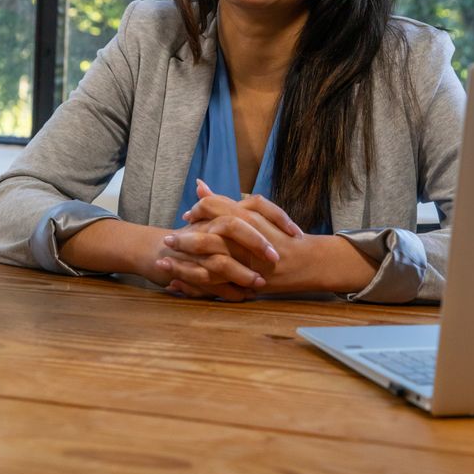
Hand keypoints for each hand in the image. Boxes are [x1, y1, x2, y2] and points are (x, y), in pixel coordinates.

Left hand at [175, 181, 377, 294]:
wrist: (307, 262)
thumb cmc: (281, 236)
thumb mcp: (256, 213)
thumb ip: (227, 202)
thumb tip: (199, 186)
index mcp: (247, 218)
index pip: (213, 209)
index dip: (198, 211)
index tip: (187, 216)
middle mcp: (245, 239)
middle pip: (207, 236)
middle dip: (184, 239)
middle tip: (169, 240)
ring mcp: (246, 262)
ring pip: (208, 263)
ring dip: (184, 264)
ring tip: (165, 263)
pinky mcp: (245, 282)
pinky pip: (215, 285)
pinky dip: (194, 286)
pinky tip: (178, 285)